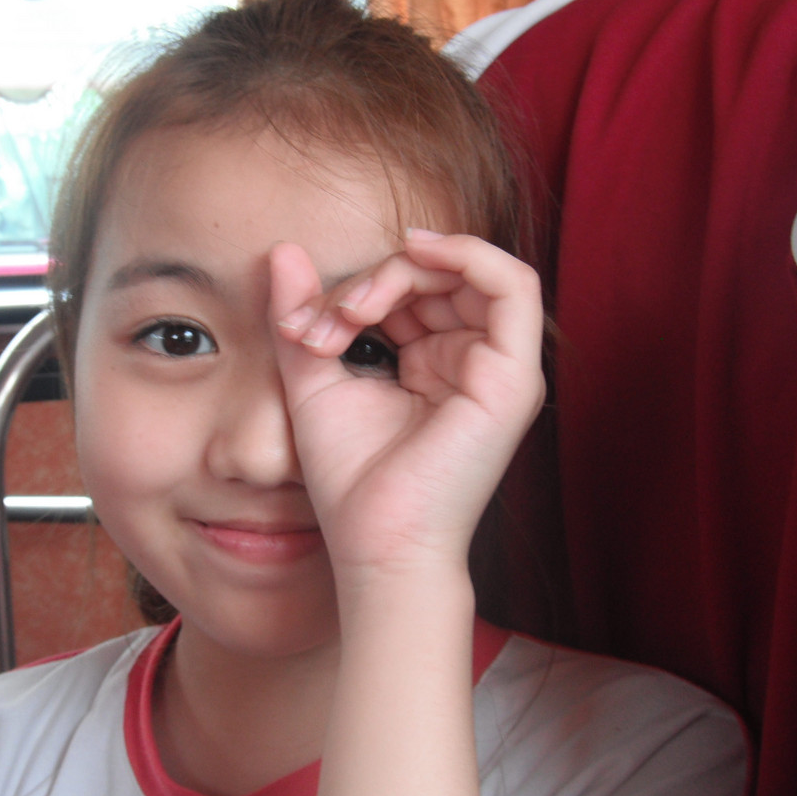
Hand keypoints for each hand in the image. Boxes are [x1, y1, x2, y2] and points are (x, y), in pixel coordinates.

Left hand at [270, 229, 544, 590]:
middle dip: (374, 279)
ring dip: (403, 271)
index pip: (414, 290)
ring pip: (470, 271)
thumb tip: (283, 251)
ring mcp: (502, 370)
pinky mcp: (512, 379)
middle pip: (440, 276)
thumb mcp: (315, 377)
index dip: (357, 287)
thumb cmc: (351, 480)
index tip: (300, 327)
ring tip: (352, 310)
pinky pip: (514, 285)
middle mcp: (477, 362)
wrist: (374, 544)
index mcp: (440, 363)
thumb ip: (307, 314)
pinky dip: (466, 253)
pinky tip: (411, 253)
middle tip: (322, 320)